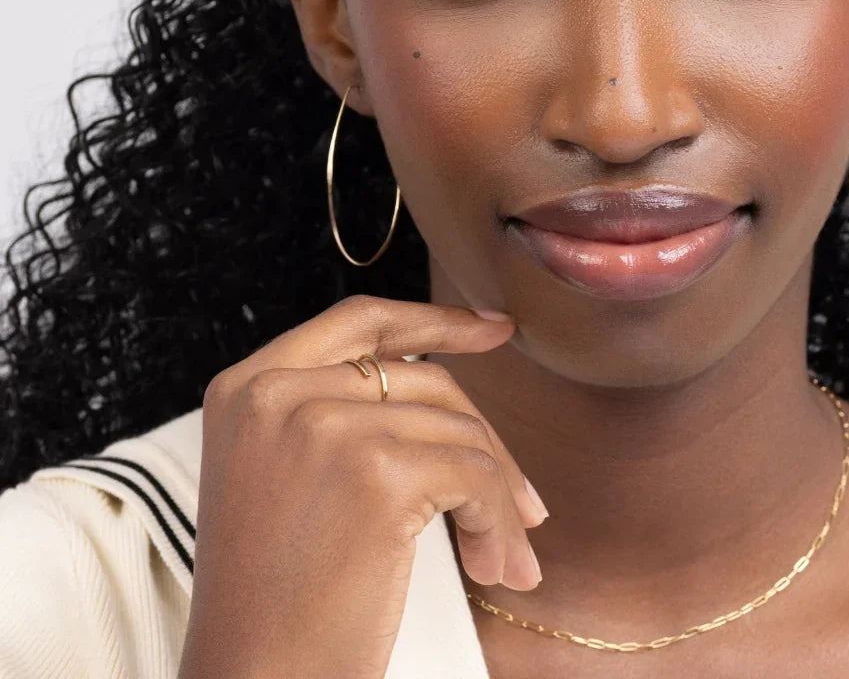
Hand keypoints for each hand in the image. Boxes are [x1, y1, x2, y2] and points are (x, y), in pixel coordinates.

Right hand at [176, 294, 545, 678]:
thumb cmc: (275, 602)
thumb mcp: (283, 476)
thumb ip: (338, 414)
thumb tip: (444, 372)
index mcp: (249, 387)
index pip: (360, 321)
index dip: (436, 320)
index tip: (495, 328)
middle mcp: (279, 393)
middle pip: (424, 378)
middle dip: (484, 438)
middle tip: (525, 503)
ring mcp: (327, 426)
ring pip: (458, 432)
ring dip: (498, 499)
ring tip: (502, 558)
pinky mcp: (377, 473)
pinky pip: (476, 475)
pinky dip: (499, 521)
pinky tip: (494, 566)